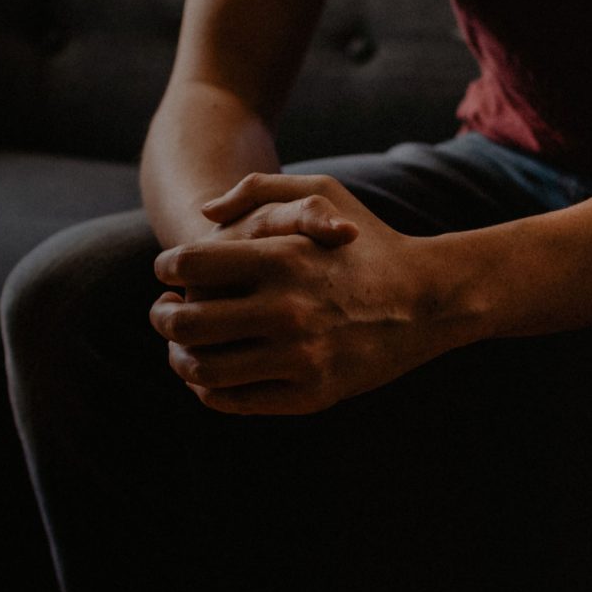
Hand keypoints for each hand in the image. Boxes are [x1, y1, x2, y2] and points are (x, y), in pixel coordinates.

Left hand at [149, 174, 470, 414]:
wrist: (429, 299)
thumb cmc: (368, 241)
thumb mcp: (322, 191)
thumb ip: (258, 190)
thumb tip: (203, 213)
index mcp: (283, 258)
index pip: (189, 267)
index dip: (166, 269)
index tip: (167, 275)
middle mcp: (288, 310)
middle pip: (186, 322)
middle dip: (162, 317)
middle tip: (164, 313)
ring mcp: (299, 358)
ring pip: (202, 368)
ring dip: (178, 358)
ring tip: (180, 347)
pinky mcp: (311, 394)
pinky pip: (235, 401)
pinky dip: (208, 390)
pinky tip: (208, 374)